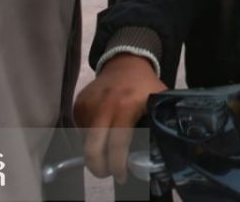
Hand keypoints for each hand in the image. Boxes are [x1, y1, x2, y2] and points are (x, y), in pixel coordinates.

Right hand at [73, 56, 164, 181]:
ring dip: (95, 152)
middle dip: (99, 167)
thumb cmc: (145, 85)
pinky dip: (90, 138)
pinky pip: (81, 131)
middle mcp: (104, 105)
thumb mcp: (158, 101)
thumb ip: (159, 123)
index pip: (117, 144)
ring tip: (108, 150)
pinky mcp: (78, 104)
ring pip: (86, 142)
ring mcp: (88, 104)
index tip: (122, 175)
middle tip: (108, 172)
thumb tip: (161, 152)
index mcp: (126, 105)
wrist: (126, 62)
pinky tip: (103, 133)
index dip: (118, 165)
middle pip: (93, 149)